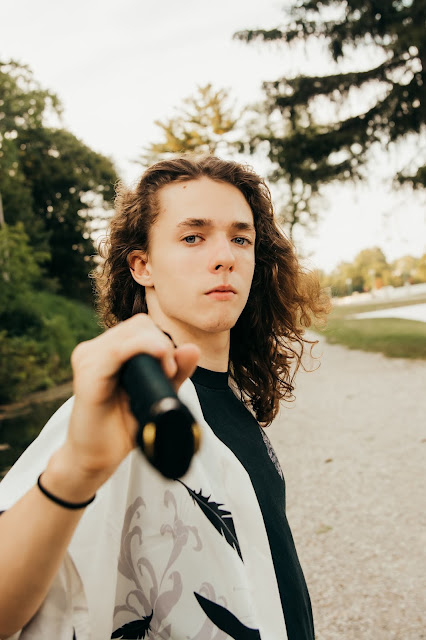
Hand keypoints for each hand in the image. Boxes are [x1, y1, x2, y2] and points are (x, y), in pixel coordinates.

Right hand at [45, 315, 199, 497]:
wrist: (97, 456)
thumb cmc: (124, 425)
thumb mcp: (156, 394)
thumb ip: (174, 372)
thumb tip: (193, 349)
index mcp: (110, 350)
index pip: (142, 326)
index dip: (163, 339)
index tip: (172, 368)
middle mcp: (96, 349)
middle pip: (139, 324)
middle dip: (162, 343)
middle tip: (169, 373)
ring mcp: (88, 358)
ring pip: (130, 333)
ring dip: (155, 347)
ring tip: (164, 374)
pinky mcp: (86, 374)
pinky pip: (115, 350)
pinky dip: (139, 350)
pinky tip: (155, 361)